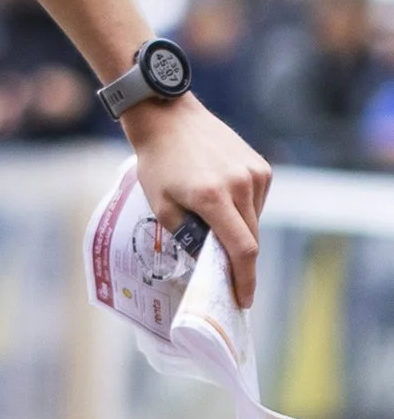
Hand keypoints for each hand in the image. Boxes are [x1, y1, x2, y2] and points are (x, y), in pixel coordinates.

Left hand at [127, 93, 269, 306]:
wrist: (169, 118)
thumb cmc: (158, 163)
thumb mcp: (161, 206)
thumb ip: (187, 236)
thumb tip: (209, 261)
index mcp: (214, 198)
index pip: (241, 250)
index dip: (245, 279)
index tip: (243, 300)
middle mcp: (241, 185)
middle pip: (251, 239)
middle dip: (240, 261)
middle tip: (226, 276)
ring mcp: (255, 174)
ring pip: (255, 221)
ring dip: (239, 231)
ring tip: (211, 220)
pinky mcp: (261, 166)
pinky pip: (256, 202)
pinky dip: (243, 211)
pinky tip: (221, 200)